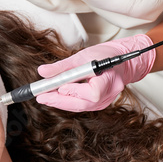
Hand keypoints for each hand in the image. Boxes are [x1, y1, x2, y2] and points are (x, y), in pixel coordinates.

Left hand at [35, 35, 155, 111]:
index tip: (59, 87)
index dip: (75, 91)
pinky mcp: (100, 103)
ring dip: (62, 102)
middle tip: (41, 97)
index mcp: (109, 80)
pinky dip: (69, 101)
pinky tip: (57, 97)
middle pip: (83, 103)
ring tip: (45, 97)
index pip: (92, 92)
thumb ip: (62, 66)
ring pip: (81, 106)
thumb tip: (42, 72)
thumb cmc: (104, 55)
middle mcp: (109, 94)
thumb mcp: (82, 56)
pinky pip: (83, 105)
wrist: (120, 59)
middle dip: (60, 101)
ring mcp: (105, 101)